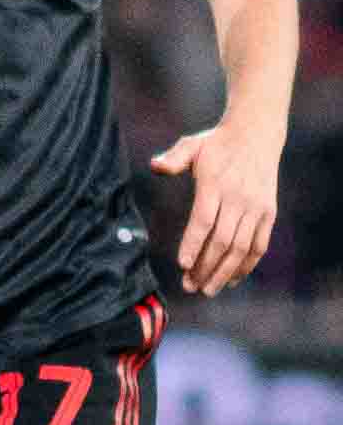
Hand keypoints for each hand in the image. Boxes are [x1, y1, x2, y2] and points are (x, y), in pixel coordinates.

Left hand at [151, 120, 281, 294]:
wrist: (256, 135)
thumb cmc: (216, 144)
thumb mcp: (192, 145)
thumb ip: (173, 158)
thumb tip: (156, 166)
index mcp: (216, 185)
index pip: (204, 220)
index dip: (193, 244)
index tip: (182, 264)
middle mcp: (239, 199)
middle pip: (222, 241)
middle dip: (206, 267)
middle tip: (189, 286)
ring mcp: (256, 208)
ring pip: (242, 248)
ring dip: (224, 272)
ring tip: (207, 290)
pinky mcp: (269, 213)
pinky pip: (259, 245)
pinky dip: (247, 265)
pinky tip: (231, 279)